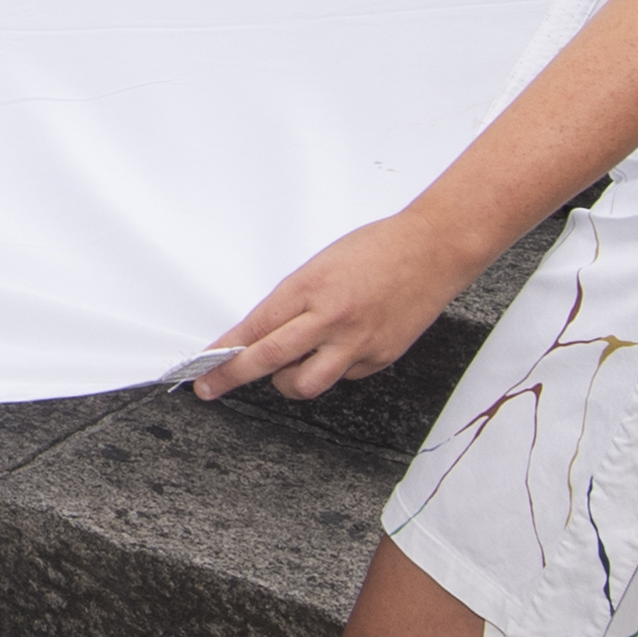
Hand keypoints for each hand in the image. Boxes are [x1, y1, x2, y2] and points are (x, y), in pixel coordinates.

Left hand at [194, 210, 487, 402]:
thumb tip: (264, 330)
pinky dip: (331, 368)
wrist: (433, 250)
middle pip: (269, 359)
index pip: (255, 327)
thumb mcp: (320, 264)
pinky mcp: (379, 357)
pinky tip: (337, 349)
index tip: (204, 364)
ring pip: (305, 383)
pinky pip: (342, 376)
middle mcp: (330, 318)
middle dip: (233, 377)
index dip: (225, 350)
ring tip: (285, 368)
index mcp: (310, 287)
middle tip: (211, 388)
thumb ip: (294, 300)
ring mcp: (356, 342)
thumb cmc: (377, 248)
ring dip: (286, 382)